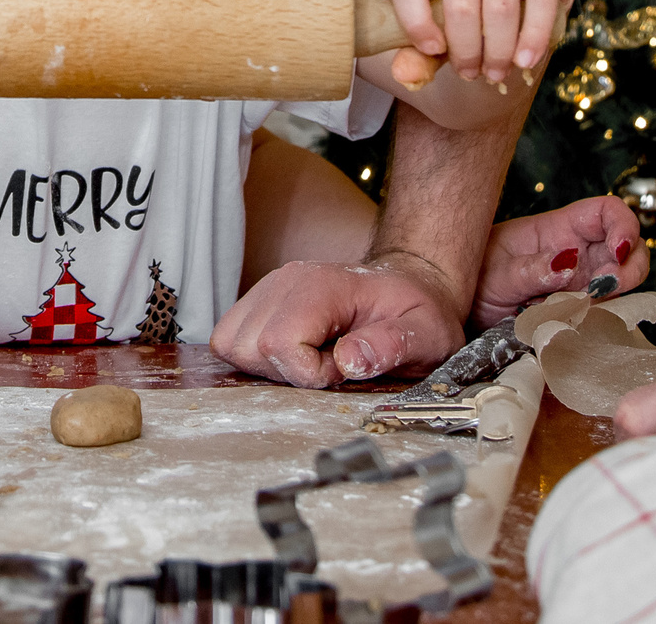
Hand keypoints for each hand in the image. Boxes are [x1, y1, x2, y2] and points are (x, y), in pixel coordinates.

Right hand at [211, 253, 466, 387]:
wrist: (409, 287)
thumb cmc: (416, 312)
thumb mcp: (425, 333)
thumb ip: (391, 344)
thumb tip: (349, 359)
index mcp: (323, 286)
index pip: (279, 341)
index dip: (309, 373)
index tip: (343, 370)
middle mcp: (285, 282)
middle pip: (248, 346)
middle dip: (285, 373)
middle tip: (328, 367)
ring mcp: (268, 289)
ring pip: (230, 343)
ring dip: (267, 367)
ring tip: (312, 361)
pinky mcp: (259, 303)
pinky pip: (230, 339)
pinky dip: (256, 359)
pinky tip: (294, 356)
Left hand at [392, 0, 573, 86]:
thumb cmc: (470, 19)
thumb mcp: (440, 36)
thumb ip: (420, 57)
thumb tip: (406, 75)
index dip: (415, 23)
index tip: (432, 51)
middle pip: (460, 4)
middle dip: (467, 51)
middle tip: (473, 74)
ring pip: (500, 5)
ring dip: (499, 50)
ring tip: (497, 72)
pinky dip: (533, 36)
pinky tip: (526, 60)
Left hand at [471, 195, 645, 327]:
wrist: (460, 311)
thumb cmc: (474, 278)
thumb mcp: (497, 273)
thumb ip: (531, 270)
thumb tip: (569, 264)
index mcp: (559, 230)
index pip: (607, 212)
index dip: (624, 225)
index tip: (619, 252)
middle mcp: (577, 255)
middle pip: (628, 250)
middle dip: (629, 269)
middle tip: (604, 289)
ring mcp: (579, 285)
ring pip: (620, 286)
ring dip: (614, 300)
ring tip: (579, 310)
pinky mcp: (577, 313)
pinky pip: (603, 316)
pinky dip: (599, 323)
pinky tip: (575, 326)